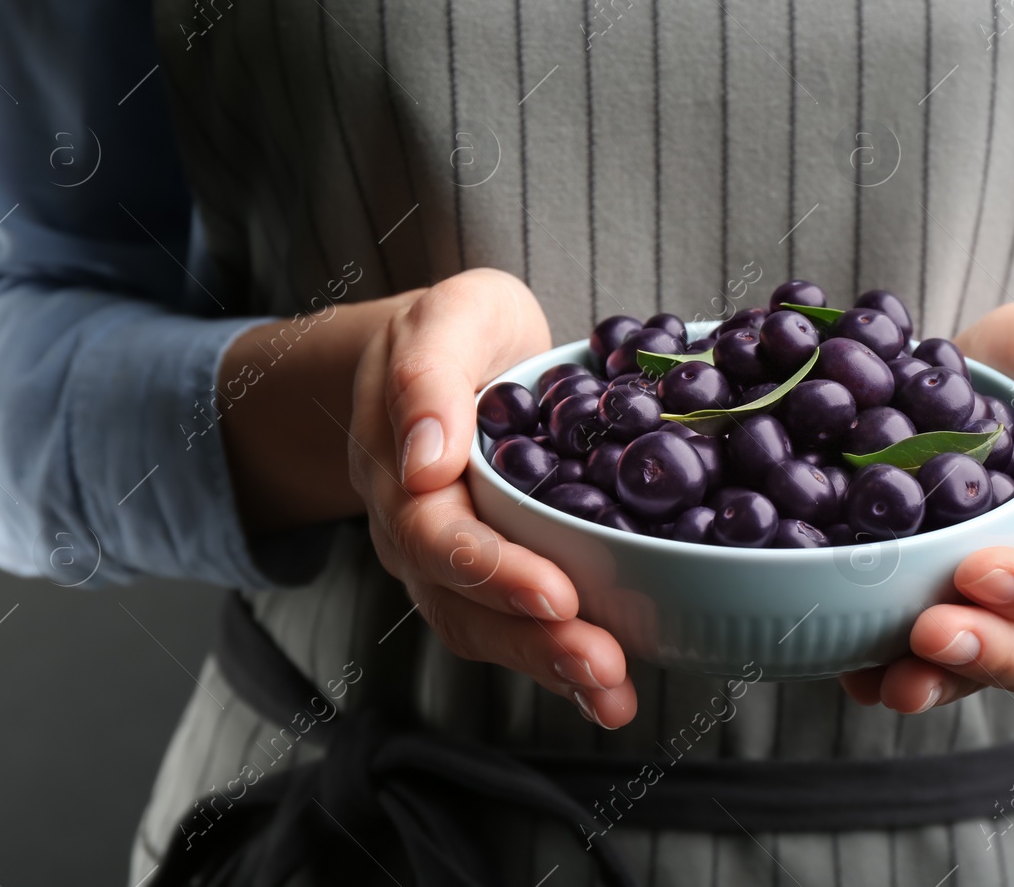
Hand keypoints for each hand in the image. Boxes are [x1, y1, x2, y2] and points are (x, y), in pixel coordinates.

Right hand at [348, 269, 638, 727]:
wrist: (451, 351)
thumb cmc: (455, 330)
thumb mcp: (447, 318)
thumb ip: (425, 376)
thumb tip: (425, 459)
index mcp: (400, 471)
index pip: (437, 536)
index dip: (494, 570)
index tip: (556, 592)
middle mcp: (416, 530)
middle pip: (462, 603)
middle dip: (534, 642)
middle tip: (602, 666)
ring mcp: (450, 561)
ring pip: (486, 630)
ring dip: (550, 668)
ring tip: (614, 696)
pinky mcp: (492, 573)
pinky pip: (515, 626)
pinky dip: (560, 663)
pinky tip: (612, 689)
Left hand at [839, 301, 1013, 713]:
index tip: (978, 572)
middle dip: (983, 652)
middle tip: (928, 635)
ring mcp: (988, 589)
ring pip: (974, 659)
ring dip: (932, 678)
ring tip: (887, 682)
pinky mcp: (931, 580)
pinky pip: (912, 638)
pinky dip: (878, 659)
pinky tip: (844, 659)